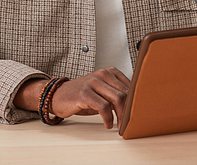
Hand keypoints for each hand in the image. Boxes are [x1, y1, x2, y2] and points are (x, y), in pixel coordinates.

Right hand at [14, 67, 130, 128]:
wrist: (59, 95)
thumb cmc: (82, 95)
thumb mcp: (102, 92)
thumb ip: (116, 94)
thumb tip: (134, 106)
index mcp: (109, 71)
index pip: (130, 85)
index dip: (135, 101)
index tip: (136, 114)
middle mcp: (102, 73)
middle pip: (125, 92)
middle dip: (129, 111)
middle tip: (129, 123)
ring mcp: (93, 82)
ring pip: (117, 98)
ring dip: (121, 116)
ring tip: (119, 126)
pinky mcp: (85, 93)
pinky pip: (103, 106)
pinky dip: (108, 118)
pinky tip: (108, 124)